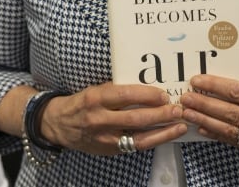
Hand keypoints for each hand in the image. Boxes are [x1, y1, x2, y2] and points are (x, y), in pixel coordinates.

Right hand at [40, 82, 186, 155]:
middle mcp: (100, 119)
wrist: (58, 124)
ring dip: (162, 132)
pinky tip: (166, 135)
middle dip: (160, 115)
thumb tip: (146, 87)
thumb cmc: (81, 102)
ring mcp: (105, 138)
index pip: (125, 95)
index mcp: (96, 99)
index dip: (147, 95)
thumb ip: (116, 90)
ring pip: (138, 138)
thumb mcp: (95, 90)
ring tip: (180, 126)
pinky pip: (134, 147)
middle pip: (136, 118)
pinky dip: (152, 141)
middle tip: (178, 110)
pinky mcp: (109, 151)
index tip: (163, 94)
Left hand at [179, 75, 238, 155]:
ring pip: (230, 130)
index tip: (198, 80)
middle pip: (230, 112)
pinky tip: (203, 129)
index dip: (215, 86)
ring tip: (188, 113)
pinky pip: (237, 142)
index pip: (238, 92)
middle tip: (186, 98)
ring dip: (206, 121)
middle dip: (204, 104)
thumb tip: (231, 87)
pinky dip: (217, 135)